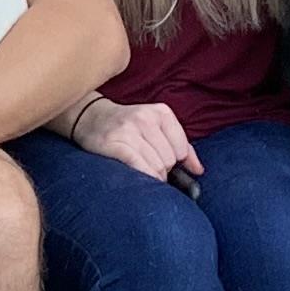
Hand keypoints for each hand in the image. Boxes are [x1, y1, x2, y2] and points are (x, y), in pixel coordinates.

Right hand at [70, 95, 199, 184]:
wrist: (91, 118)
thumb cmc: (129, 127)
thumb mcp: (158, 128)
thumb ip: (183, 147)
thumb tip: (199, 170)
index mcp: (161, 112)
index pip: (181, 149)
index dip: (175, 161)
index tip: (163, 160)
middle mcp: (145, 118)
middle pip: (169, 160)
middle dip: (162, 169)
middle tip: (149, 166)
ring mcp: (128, 130)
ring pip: (156, 166)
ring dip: (151, 175)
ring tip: (140, 169)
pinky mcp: (113, 143)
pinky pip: (138, 166)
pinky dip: (143, 176)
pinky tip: (138, 178)